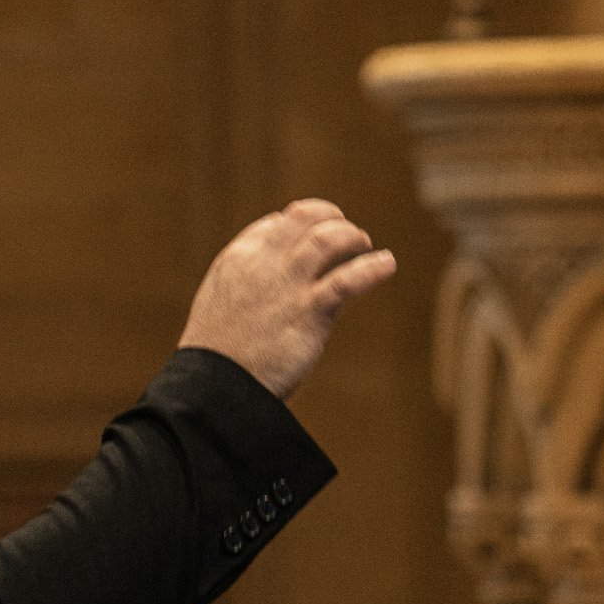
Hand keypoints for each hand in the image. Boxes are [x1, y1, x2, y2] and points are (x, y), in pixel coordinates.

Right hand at [178, 199, 396, 399]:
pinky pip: (349, 279)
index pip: (278, 223)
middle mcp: (262, 263)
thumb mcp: (224, 301)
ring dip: (352, 236)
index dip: (303, 221)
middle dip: (332, 219)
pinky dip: (373, 268)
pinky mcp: (310, 311)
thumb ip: (250, 282)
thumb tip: (280, 276)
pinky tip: (387, 264)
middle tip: (349, 234)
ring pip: (328, 239)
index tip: (319, 228)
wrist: (216, 383)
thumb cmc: (220, 351)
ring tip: (365, 244)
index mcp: (238, 258)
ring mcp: (287, 284)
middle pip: (306, 220)